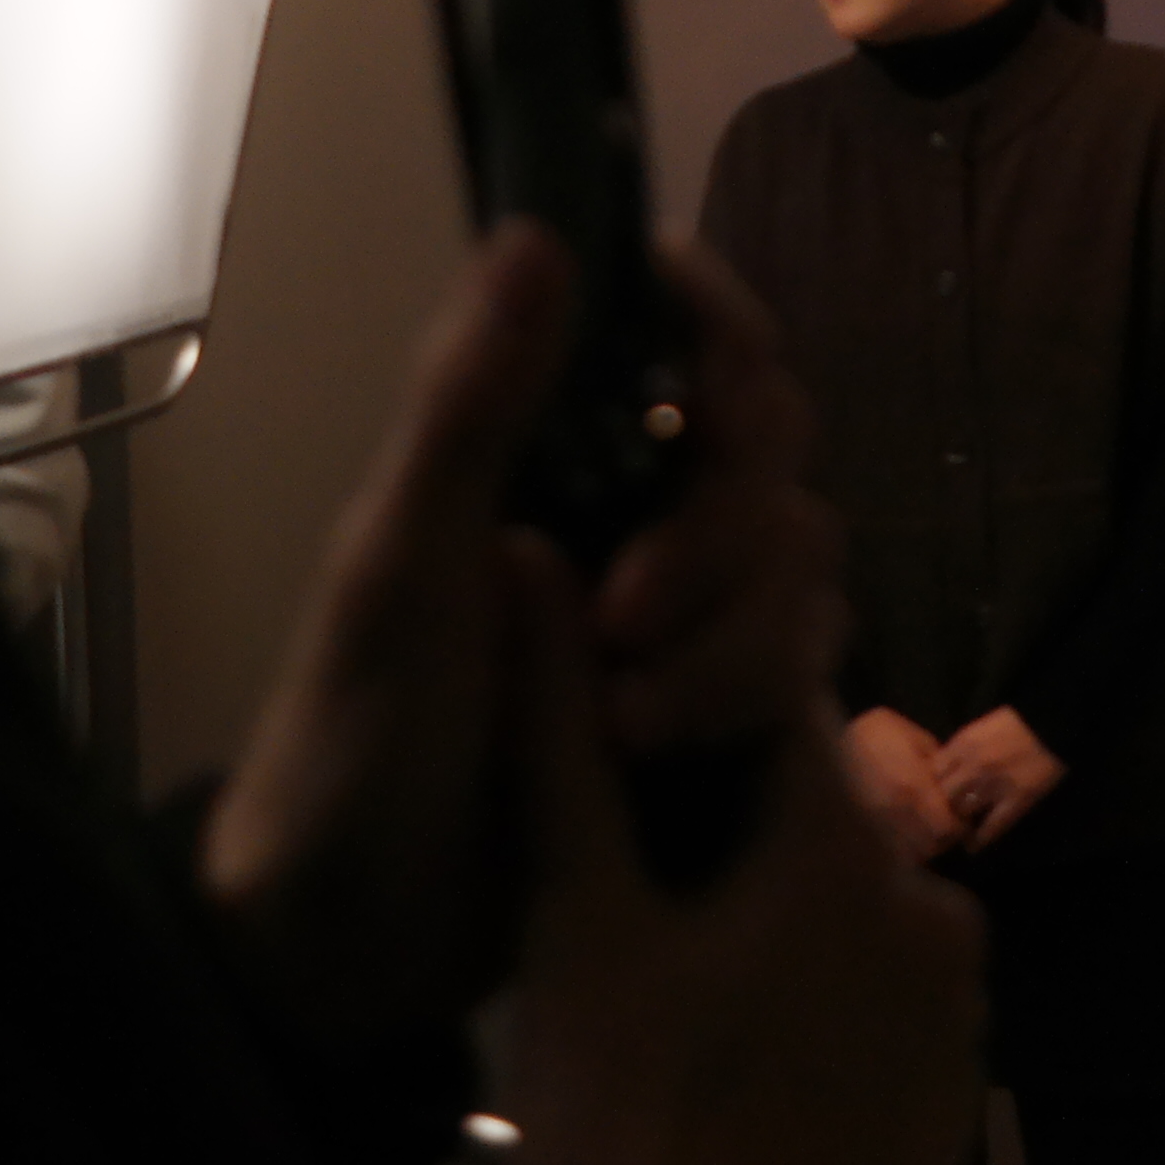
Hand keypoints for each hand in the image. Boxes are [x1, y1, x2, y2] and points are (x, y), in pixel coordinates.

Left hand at [200, 228, 839, 1054]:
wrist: (364, 931)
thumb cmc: (358, 727)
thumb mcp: (402, 559)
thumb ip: (473, 402)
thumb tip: (540, 233)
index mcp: (545, 442)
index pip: (678, 330)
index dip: (719, 327)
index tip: (719, 374)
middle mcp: (628, 502)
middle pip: (766, 448)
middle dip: (717, 530)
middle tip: (622, 611)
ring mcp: (684, 605)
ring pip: (800, 559)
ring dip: (730, 636)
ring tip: (624, 715)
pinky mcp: (724, 704)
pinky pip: (806, 661)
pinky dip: (750, 698)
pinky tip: (663, 746)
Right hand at [503, 571, 981, 1164]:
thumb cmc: (641, 1154)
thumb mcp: (575, 933)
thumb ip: (558, 740)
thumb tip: (535, 568)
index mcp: (851, 844)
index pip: (761, 690)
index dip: (659, 682)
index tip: (586, 712)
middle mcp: (932, 911)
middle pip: (797, 801)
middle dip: (696, 810)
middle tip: (590, 871)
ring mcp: (949, 1017)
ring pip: (826, 906)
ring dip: (738, 913)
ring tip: (634, 983)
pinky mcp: (941, 1103)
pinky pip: (857, 1000)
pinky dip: (785, 1000)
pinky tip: (701, 1064)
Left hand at [929, 705, 1064, 850]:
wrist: (1051, 724)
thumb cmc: (1017, 722)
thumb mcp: (980, 727)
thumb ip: (961, 747)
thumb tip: (943, 767)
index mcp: (962, 745)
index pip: (931, 773)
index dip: (926, 786)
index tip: (925, 797)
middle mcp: (972, 767)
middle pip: (942, 796)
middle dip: (938, 807)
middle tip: (936, 820)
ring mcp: (993, 786)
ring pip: (963, 813)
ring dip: (956, 823)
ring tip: (953, 834)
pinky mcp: (1016, 801)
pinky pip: (992, 827)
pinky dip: (980, 840)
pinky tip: (973, 847)